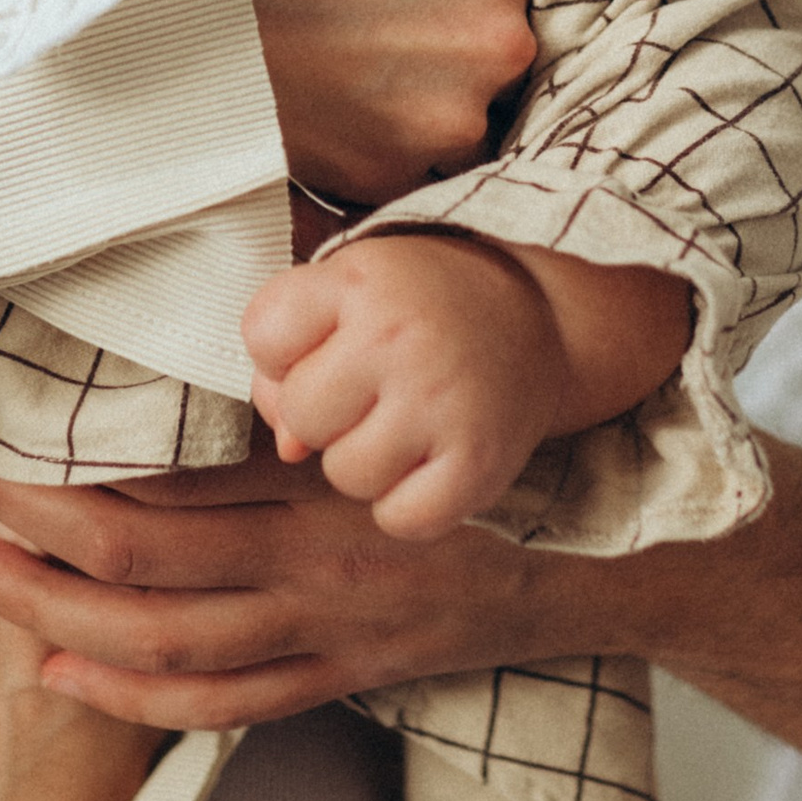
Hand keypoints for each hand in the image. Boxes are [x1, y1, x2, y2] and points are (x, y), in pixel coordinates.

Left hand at [0, 441, 609, 729]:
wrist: (580, 560)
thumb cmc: (467, 453)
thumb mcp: (382, 396)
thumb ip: (285, 381)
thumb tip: (179, 332)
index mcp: (314, 478)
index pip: (164, 479)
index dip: (67, 469)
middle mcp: (311, 560)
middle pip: (143, 564)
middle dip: (34, 549)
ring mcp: (322, 632)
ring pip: (167, 645)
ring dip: (59, 623)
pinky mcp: (334, 681)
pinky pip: (221, 707)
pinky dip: (133, 700)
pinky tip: (65, 672)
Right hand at [239, 0, 574, 202]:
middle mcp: (490, 51)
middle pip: (491, 39)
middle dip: (438, 19)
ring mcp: (436, 129)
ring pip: (452, 104)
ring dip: (410, 83)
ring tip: (334, 39)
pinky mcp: (379, 183)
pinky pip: (407, 165)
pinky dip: (375, 135)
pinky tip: (320, 88)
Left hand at [242, 231, 580, 537]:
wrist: (537, 322)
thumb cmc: (420, 309)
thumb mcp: (349, 293)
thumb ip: (291, 356)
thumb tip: (289, 447)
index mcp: (361, 281)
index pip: (264, 335)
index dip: (283, 351)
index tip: (327, 342)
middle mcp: (400, 339)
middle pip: (302, 414)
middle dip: (324, 412)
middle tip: (371, 389)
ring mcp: (441, 405)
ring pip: (345, 475)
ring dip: (364, 461)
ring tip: (402, 423)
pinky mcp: (478, 463)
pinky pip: (400, 519)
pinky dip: (405, 505)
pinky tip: (425, 464)